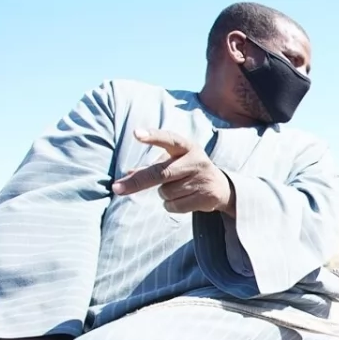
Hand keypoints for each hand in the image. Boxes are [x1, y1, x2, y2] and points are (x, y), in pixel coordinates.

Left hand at [112, 129, 235, 215]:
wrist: (222, 187)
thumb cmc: (188, 170)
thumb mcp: (173, 162)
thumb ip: (151, 168)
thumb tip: (126, 175)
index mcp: (186, 147)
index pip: (169, 138)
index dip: (153, 136)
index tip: (137, 134)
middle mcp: (196, 161)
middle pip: (161, 173)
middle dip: (137, 182)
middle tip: (117, 189)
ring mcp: (202, 179)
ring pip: (166, 192)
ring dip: (164, 194)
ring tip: (179, 189)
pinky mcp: (206, 197)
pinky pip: (174, 205)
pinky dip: (171, 205)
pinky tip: (184, 198)